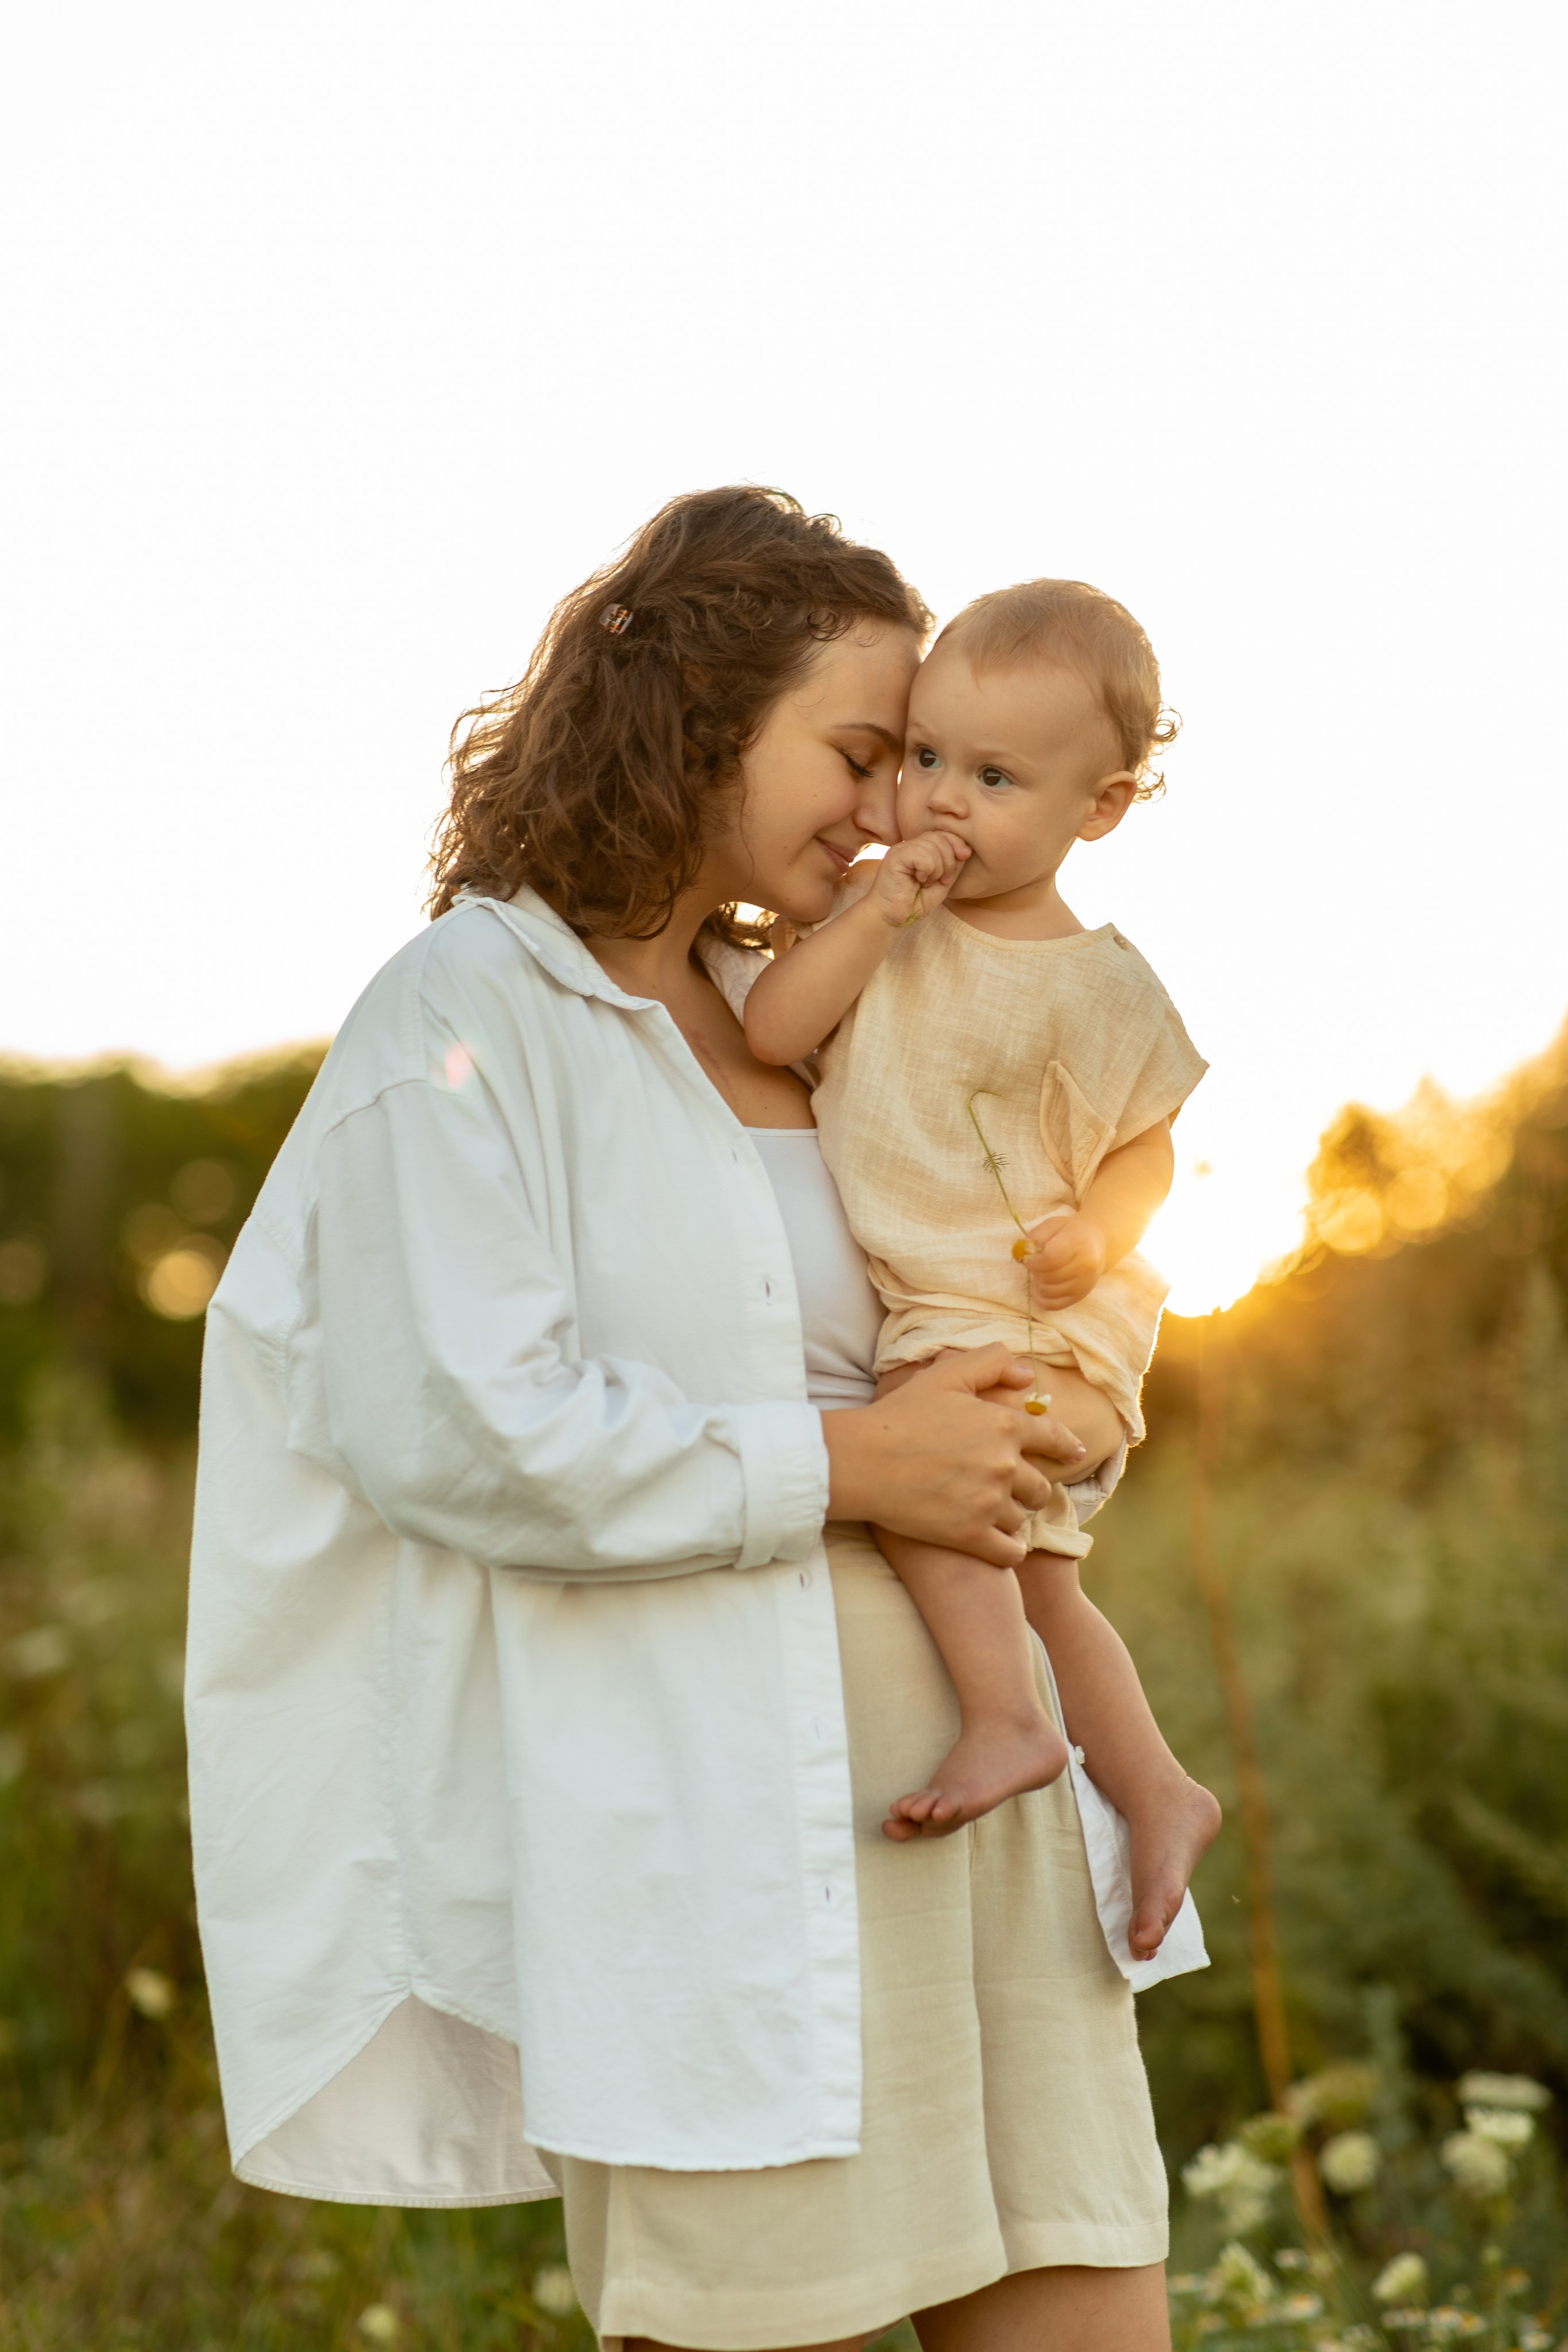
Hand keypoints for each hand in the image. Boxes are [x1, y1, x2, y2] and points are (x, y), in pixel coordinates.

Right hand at [824, 1345, 1054, 1566]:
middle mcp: (1005, 1465)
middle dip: (1034, 1487)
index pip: (1053, 1437)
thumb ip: (991, 1362)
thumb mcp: (945, 1375)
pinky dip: (1009, 1549)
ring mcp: (989, 1503)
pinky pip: (1008, 1552)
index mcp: (1004, 1425)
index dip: (1067, 1446)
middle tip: (1021, 1490)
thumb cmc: (900, 1415)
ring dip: (1013, 1515)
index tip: (1075, 1453)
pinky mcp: (970, 1535)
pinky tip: (1002, 1545)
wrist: (862, 1461)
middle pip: (1041, 1486)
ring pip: (1021, 1517)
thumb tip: (1027, 1376)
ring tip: (997, 1513)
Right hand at [866, 831, 968, 927]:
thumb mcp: (942, 884)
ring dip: (938, 868)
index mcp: (919, 849)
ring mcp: (901, 850)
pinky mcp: (895, 857)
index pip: (942, 833)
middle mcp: (909, 846)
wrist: (892, 918)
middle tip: (941, 880)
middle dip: (949, 859)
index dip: (957, 842)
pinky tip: (920, 880)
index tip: (964, 857)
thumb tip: (966, 850)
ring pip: (932, 845)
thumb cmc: (914, 904)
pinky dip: (927, 870)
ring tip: (927, 883)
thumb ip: (953, 866)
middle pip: (939, 837)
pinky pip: (921, 854)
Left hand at [1021, 1212, 1105, 1310]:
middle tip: (1039, 1261)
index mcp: (1079, 1244)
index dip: (1032, 1260)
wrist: (1096, 1245)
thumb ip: (1036, 1236)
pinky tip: (1043, 1285)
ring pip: (1047, 1292)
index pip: (1050, 1259)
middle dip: (1036, 1269)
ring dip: (1038, 1282)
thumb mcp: (1053, 1224)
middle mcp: (1085, 1267)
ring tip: (1044, 1270)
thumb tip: (1023, 1253)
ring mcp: (1083, 1285)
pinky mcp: (1079, 1297)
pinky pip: (1051, 1305)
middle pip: (1047, 1276)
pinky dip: (1041, 1297)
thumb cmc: (1071, 1233)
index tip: (1027, 1256)